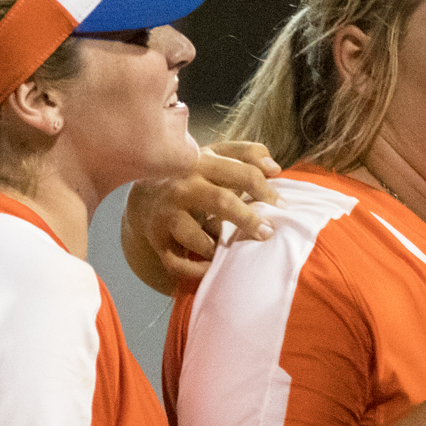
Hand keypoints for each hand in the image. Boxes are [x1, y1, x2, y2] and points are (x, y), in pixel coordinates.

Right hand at [121, 141, 283, 293]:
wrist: (144, 195)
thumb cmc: (193, 177)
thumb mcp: (216, 157)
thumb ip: (248, 155)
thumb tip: (275, 168)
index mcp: (202, 163)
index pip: (243, 173)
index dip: (266, 190)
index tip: (281, 206)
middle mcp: (184, 187)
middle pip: (222, 202)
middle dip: (249, 220)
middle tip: (267, 233)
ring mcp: (168, 214)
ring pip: (195, 237)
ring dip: (216, 247)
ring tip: (228, 250)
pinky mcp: (158, 239)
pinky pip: (178, 262)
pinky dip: (196, 270)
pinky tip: (210, 267)